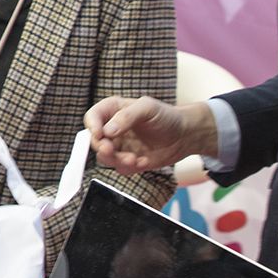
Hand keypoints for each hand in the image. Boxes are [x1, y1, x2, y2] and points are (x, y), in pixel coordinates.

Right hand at [85, 96, 216, 173]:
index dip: (92, 126)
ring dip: (116, 160)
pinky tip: (144, 161)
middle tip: (111, 151)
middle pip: (95, 141)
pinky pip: (120, 169)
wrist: (185, 135)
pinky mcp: (128, 161)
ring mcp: (119, 146)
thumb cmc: (167, 116)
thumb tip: (107, 131)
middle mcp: (112, 129)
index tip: (100, 134)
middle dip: (102, 148)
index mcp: (113, 111)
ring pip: (104, 158)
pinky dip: (130, 167)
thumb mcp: (148, 108)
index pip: (92, 118)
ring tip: (133, 159)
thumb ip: (126, 116)